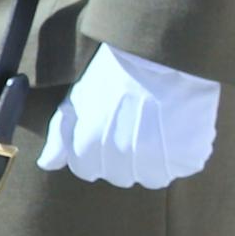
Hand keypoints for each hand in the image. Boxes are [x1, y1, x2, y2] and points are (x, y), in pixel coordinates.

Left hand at [35, 44, 221, 188]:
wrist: (160, 57)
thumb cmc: (114, 76)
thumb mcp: (77, 100)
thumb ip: (60, 137)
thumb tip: (47, 165)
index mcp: (88, 149)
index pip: (86, 170)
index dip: (92, 150)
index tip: (105, 128)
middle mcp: (120, 161)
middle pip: (119, 176)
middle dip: (121, 156)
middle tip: (131, 124)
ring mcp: (155, 163)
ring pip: (150, 177)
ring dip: (151, 159)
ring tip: (154, 126)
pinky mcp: (187, 159)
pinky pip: (181, 168)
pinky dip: (180, 153)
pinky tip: (175, 127)